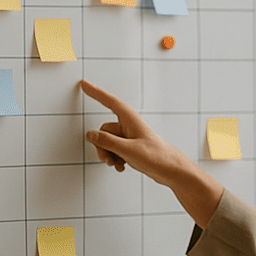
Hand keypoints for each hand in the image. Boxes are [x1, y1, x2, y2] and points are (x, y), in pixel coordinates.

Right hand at [81, 80, 222, 226]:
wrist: (171, 170)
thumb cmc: (157, 157)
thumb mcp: (128, 150)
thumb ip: (107, 142)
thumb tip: (90, 134)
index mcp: (130, 119)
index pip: (109, 101)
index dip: (95, 92)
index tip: (84, 84)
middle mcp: (129, 126)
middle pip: (104, 131)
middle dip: (102, 146)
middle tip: (107, 159)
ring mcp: (129, 137)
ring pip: (107, 142)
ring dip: (108, 154)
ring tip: (117, 164)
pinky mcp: (131, 148)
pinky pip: (114, 150)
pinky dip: (115, 159)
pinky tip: (121, 167)